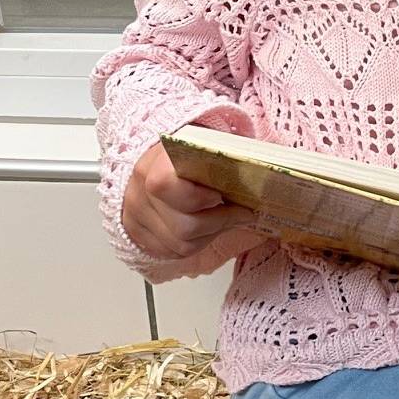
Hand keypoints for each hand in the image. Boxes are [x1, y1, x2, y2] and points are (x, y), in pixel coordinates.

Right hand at [121, 142, 258, 260]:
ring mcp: (135, 217)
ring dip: (211, 235)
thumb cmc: (185, 155)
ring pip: (181, 245)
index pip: (166, 185)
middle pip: (183, 226)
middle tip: (241, 213)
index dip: (198, 196)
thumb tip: (262, 175)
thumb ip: (224, 159)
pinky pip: (173, 252)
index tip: (222, 194)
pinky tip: (207, 229)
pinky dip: (197, 244)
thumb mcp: (203, 146)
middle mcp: (139, 192)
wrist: (152, 163)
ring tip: (226, 220)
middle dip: (220, 222)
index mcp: (154, 162)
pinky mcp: (138, 236)